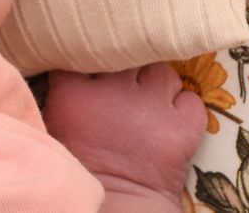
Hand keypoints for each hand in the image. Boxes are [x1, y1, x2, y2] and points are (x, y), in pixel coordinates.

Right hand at [43, 63, 206, 200]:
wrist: (116, 207)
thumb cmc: (80, 167)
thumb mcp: (57, 121)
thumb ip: (67, 90)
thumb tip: (74, 65)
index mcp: (76, 90)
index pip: (85, 51)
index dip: (93, 55)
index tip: (94, 66)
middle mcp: (115, 89)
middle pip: (128, 56)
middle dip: (128, 66)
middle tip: (126, 84)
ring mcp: (152, 106)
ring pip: (162, 72)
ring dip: (158, 83)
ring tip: (152, 101)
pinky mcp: (183, 126)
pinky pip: (191, 100)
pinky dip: (185, 107)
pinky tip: (174, 118)